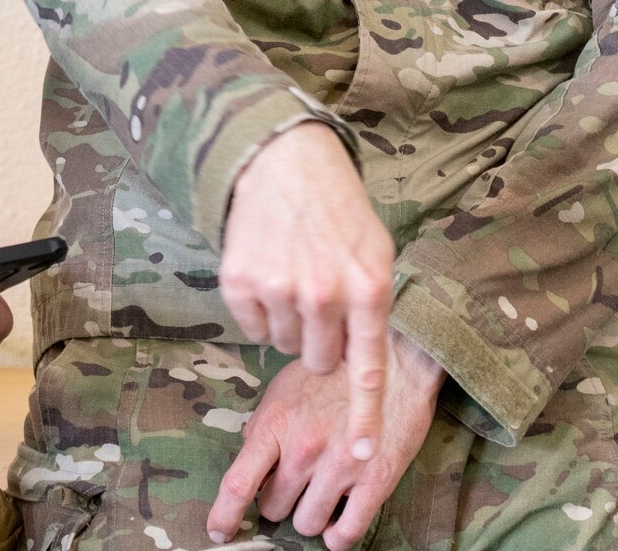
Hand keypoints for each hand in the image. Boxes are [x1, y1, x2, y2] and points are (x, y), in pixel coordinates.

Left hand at [207, 331, 442, 547]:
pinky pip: (346, 532)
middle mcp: (304, 448)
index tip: (218, 531)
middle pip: (273, 507)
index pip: (238, 482)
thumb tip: (248, 457)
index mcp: (276, 423)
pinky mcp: (374, 480)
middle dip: (279, 501)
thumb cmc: (337, 370)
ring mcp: (339, 467)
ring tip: (320, 494)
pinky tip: (338, 523)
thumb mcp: (286, 387)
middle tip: (294, 484)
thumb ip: (264, 425)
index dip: (223, 515)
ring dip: (309, 515)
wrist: (398, 358)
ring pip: (307, 524)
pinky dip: (338, 536)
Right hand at [219, 123, 393, 457]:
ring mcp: (280, 288)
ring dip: (289, 322)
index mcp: (368, 288)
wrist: (283, 161)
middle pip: (321, 362)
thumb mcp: (375, 251)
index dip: (364, 418)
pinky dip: (258, 309)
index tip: (359, 456)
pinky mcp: (241, 282)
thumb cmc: (335, 210)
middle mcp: (325, 293)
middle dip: (321, 340)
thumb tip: (358, 362)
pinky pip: (252, 327)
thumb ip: (373, 307)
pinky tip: (267, 270)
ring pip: (284, 345)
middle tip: (318, 296)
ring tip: (292, 273)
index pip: (367, 370)